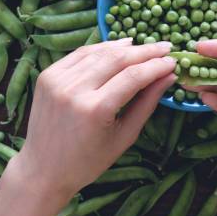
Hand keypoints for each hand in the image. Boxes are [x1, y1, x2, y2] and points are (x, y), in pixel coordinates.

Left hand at [12, 39, 175, 205]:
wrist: (43, 169)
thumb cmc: (88, 161)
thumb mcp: (124, 136)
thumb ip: (147, 103)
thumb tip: (168, 76)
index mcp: (95, 110)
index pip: (133, 77)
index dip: (156, 66)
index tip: (173, 61)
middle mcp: (74, 90)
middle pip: (117, 59)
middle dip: (145, 51)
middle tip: (165, 47)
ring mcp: (57, 80)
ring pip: (99, 52)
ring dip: (124, 47)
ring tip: (145, 46)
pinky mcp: (47, 75)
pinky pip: (80, 54)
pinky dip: (101, 48)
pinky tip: (117, 46)